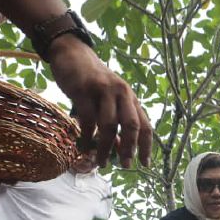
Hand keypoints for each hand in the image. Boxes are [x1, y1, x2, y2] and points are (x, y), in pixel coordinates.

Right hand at [48, 36, 151, 168]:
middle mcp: (121, 93)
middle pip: (131, 125)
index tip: (145, 164)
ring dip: (105, 147)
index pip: (145, 125)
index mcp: (131, 97)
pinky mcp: (84, 90)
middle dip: (129, 148)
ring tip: (101, 162)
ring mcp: (103, 90)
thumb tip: (120, 149)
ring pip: (109, 125)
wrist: (72, 53)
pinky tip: (84, 146)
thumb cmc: (93, 81)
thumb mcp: (110, 98)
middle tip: (125, 165)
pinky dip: (87, 136)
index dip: (146, 146)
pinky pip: (87, 119)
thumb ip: (117, 120)